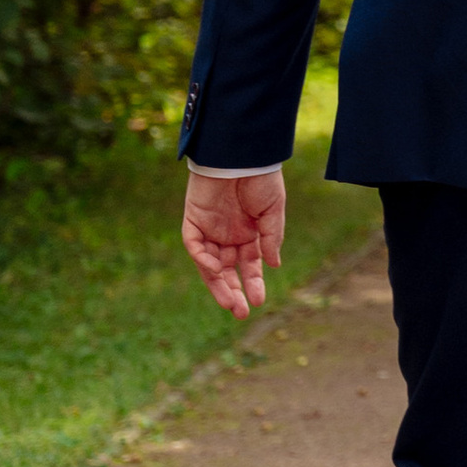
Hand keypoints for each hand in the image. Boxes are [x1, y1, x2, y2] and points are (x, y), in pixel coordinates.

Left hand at [182, 169, 286, 318]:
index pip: (249, 265)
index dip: (253, 283)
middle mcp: (228, 235)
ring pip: (209, 264)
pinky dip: (202, 259)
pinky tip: (215, 270)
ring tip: (229, 302)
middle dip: (233, 292)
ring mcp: (209, 229)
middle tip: (240, 312)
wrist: (240, 154)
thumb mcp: (273, 210)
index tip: (260, 301)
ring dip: (217, 284)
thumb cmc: (260, 178)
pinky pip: (194, 245)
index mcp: (249, 234)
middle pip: (227, 271)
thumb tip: (273, 266)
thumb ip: (271, 238)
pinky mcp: (193, 220)